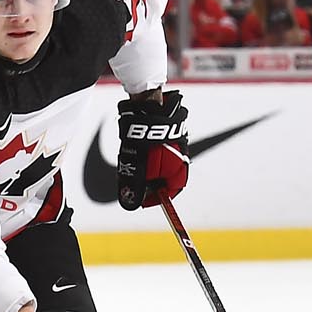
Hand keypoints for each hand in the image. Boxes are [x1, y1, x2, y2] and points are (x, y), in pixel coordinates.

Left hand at [115, 90, 188, 210]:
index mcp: (179, 167)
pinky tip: (135, 152)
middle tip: (133, 185)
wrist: (148, 106)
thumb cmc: (147, 138)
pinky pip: (157, 150)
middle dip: (149, 184)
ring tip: (132, 166)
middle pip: (166, 178)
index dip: (156, 199)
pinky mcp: (167, 133)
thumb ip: (137, 187)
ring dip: (146, 169)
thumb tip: (130, 204)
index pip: (171, 191)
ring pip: (160, 164)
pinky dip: (146, 155)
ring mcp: (175, 143)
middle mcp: (181, 156)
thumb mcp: (140, 168)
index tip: (142, 202)